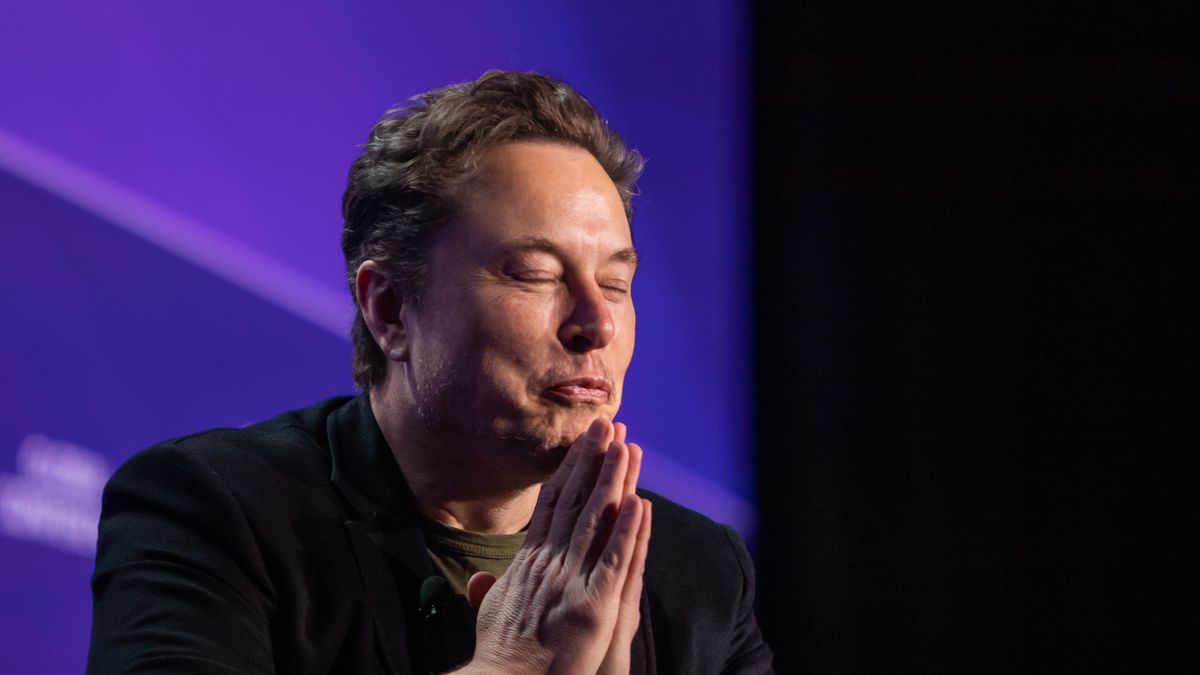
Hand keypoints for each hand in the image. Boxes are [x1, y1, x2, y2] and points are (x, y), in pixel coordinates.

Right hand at [458, 419, 651, 673]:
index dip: (570, 469)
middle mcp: (549, 564)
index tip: (582, 442)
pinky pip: (616, 562)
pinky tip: (640, 502)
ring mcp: (571, 583)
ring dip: (614, 481)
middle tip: (608, 425)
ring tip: (628, 446)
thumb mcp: (487, 615)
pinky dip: (628, 531)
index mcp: (527, 562)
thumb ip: (488, 591)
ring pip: (597, 521)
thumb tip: (477, 577)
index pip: (552, 504)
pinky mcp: (593, 608)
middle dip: (593, 460)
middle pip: (576, 501)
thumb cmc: (496, 657)